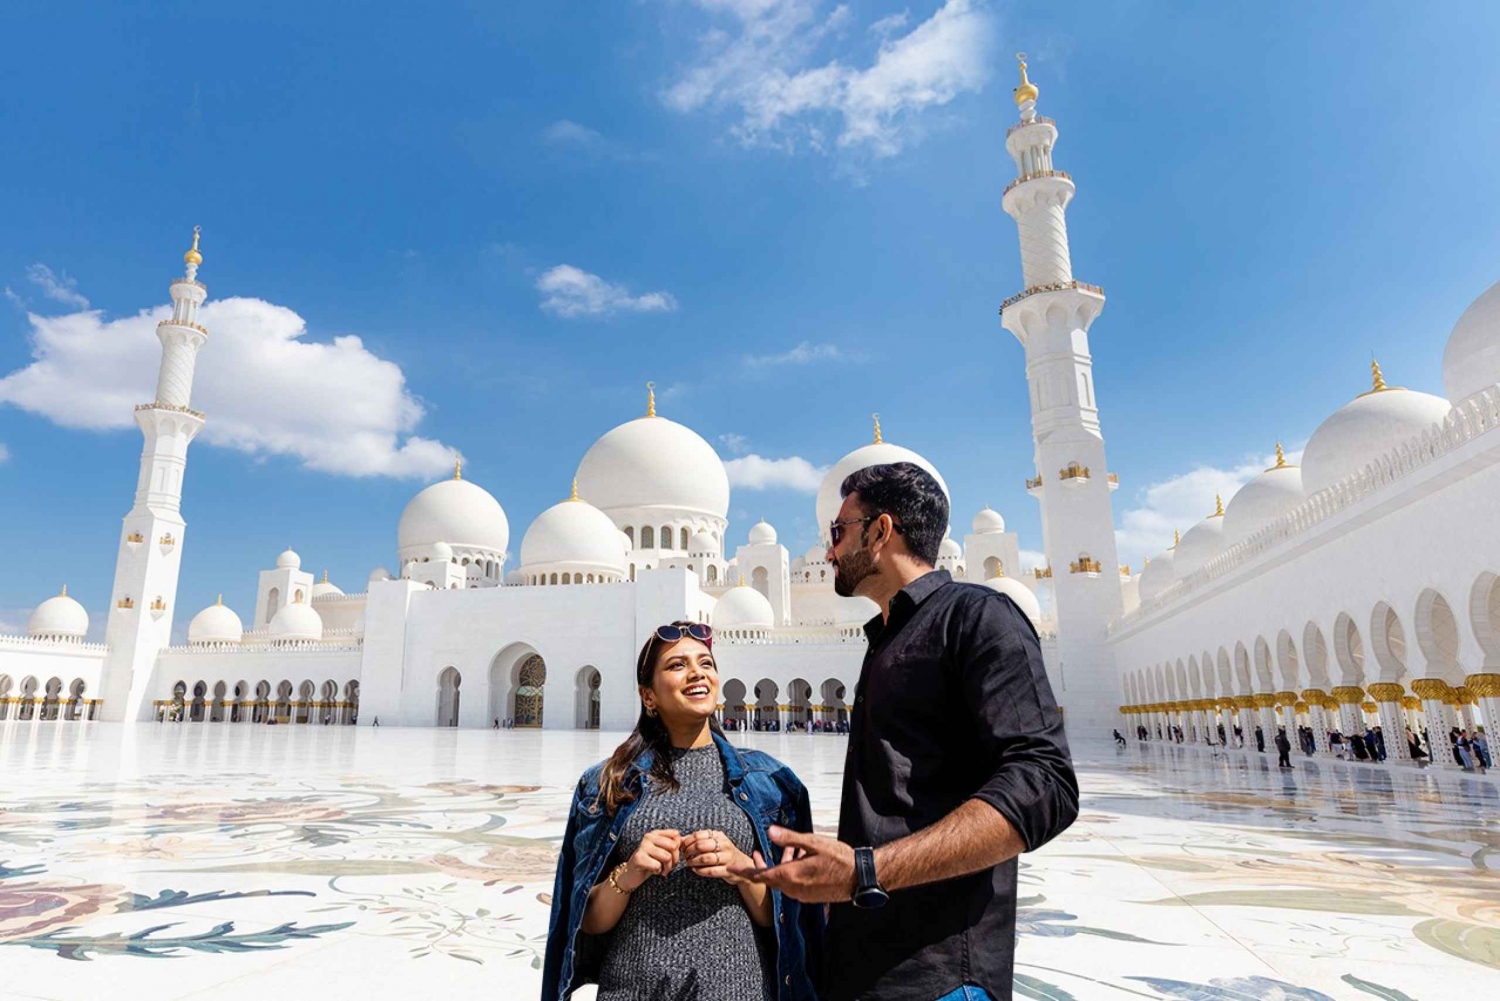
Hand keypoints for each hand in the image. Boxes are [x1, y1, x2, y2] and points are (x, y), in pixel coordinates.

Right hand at [621, 829, 681, 890]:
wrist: (631, 874)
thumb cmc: (650, 862)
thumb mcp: (663, 851)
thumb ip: (674, 845)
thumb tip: (687, 841)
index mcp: (656, 833)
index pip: (676, 835)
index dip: (678, 848)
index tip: (673, 856)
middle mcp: (649, 837)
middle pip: (673, 846)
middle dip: (674, 860)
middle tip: (668, 866)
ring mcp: (643, 847)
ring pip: (667, 857)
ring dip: (667, 868)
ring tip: (662, 870)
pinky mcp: (639, 858)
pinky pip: (657, 865)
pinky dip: (658, 871)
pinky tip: (653, 871)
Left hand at [683, 829, 750, 883]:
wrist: (742, 865)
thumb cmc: (722, 852)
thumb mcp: (713, 843)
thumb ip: (697, 840)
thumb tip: (679, 840)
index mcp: (719, 835)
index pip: (698, 835)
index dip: (687, 842)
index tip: (682, 848)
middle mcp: (724, 844)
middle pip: (700, 846)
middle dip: (689, 851)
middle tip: (684, 856)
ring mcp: (727, 857)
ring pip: (705, 858)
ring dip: (693, 861)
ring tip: (689, 863)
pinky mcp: (728, 870)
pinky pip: (711, 871)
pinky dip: (700, 871)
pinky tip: (695, 870)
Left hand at [727, 826, 856, 903]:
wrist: (859, 878)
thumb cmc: (838, 858)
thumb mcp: (813, 842)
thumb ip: (790, 838)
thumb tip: (769, 831)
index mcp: (790, 876)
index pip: (759, 875)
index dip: (743, 871)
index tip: (729, 868)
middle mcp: (793, 889)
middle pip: (769, 879)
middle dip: (762, 867)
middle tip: (756, 853)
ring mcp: (802, 895)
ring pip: (782, 881)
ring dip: (781, 867)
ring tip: (791, 849)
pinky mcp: (810, 897)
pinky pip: (793, 885)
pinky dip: (791, 873)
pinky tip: (802, 860)